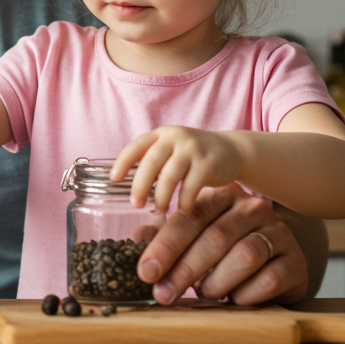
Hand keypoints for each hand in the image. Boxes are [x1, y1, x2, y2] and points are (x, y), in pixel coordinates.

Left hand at [112, 126, 243, 211]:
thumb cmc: (193, 156)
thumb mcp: (172, 151)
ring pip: (169, 175)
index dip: (123, 162)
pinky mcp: (209, 163)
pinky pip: (191, 186)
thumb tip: (128, 188)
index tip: (113, 179)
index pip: (137, 146)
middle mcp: (176, 138)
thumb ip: (153, 162)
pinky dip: (184, 201)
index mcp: (161, 135)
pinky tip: (182, 209)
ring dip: (161, 196)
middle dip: (140, 185)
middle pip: (151, 161)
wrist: (231, 151)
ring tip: (159, 209)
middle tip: (136, 204)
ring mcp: (193, 149)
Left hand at [137, 183, 307, 305]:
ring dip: (217, 282)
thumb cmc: (226, 251)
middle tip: (164, 294)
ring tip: (205, 293)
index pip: (190, 218)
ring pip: (244, 256)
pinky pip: (269, 279)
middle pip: (215, 238)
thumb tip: (136, 241)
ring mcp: (278, 233)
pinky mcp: (295, 260)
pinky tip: (236, 299)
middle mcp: (253, 209)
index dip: (165, 246)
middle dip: (184, 270)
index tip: (146, 272)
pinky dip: (246, 294)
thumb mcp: (196, 238)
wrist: (276, 264)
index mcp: (223, 197)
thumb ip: (167, 236)